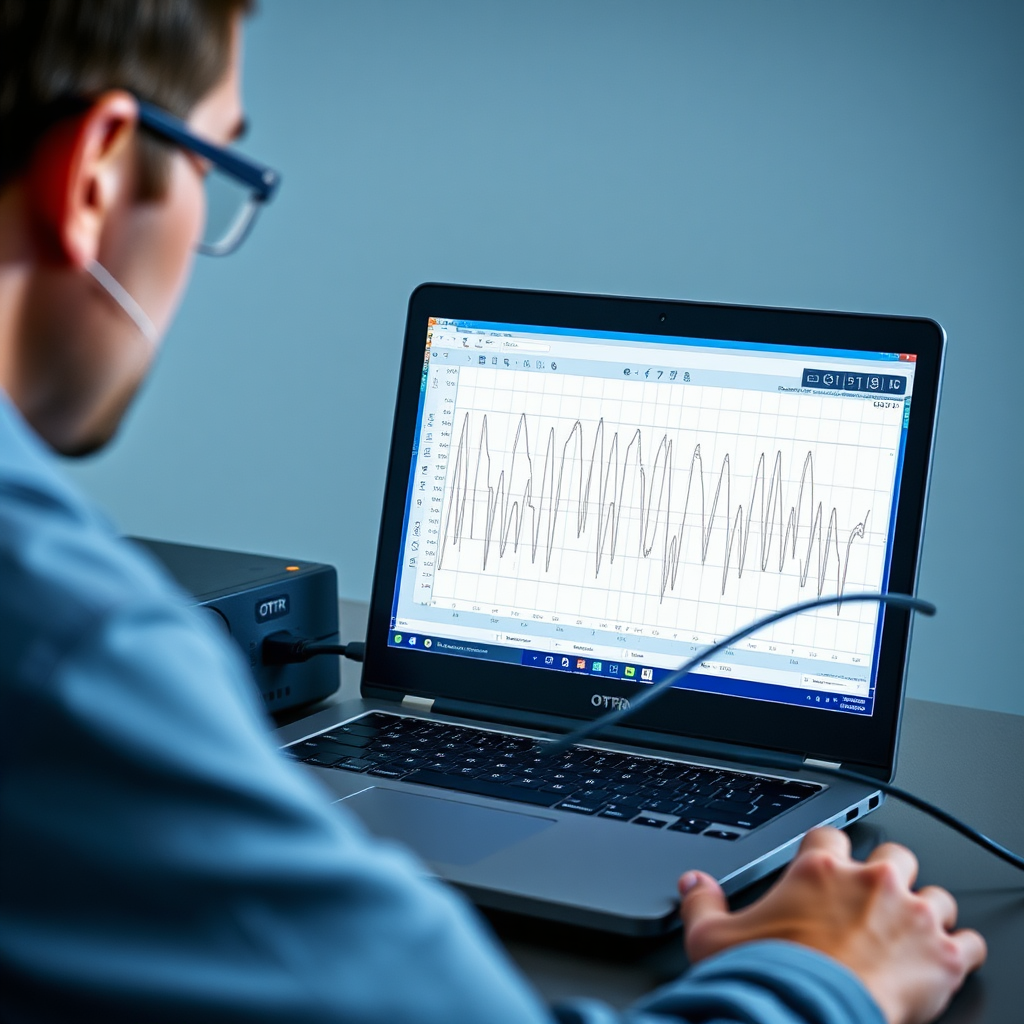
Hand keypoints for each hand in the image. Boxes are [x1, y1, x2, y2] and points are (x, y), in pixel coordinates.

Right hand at [678, 827, 985, 1023]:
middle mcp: (870, 882)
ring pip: (937, 895)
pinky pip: (970, 941)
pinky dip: (961, 949)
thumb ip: (701, 903)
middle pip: (894, 855)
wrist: (812, 1018)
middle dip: (888, 872)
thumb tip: (691, 882)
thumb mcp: (712, 938)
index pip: (831, 833)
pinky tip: (949, 958)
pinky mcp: (944, 956)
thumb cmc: (768, 978)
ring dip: (928, 910)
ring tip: (915, 930)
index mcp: (818, 869)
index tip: (828, 863)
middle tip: (875, 896)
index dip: (830, 848)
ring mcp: (912, 916)